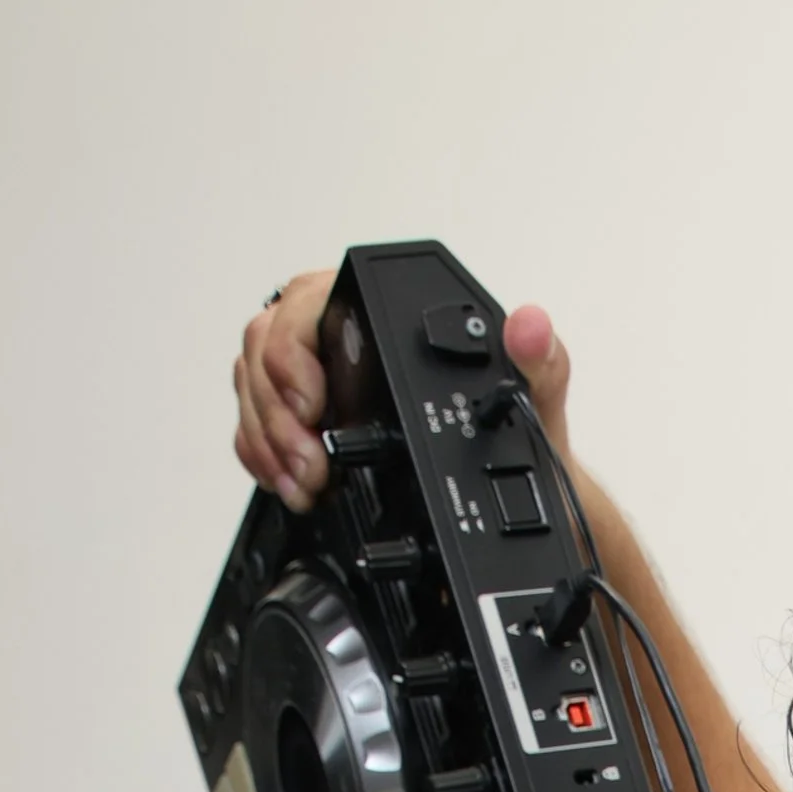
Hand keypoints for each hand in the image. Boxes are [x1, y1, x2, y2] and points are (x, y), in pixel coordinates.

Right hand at [232, 279, 573, 508]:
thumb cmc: (511, 427)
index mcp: (381, 308)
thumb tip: (531, 326)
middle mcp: (341, 329)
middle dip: (276, 412)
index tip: (313, 407)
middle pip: (264, 345)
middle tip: (310, 465)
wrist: (506, 487)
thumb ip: (540, 359)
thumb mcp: (534, 397)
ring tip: (305, 484)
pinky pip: (255, 419)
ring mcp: (316, 371)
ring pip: (252, 382)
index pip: (305, 303)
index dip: (293, 352)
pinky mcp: (303, 411)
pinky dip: (262, 455)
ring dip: (267, 439)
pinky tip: (291, 485)